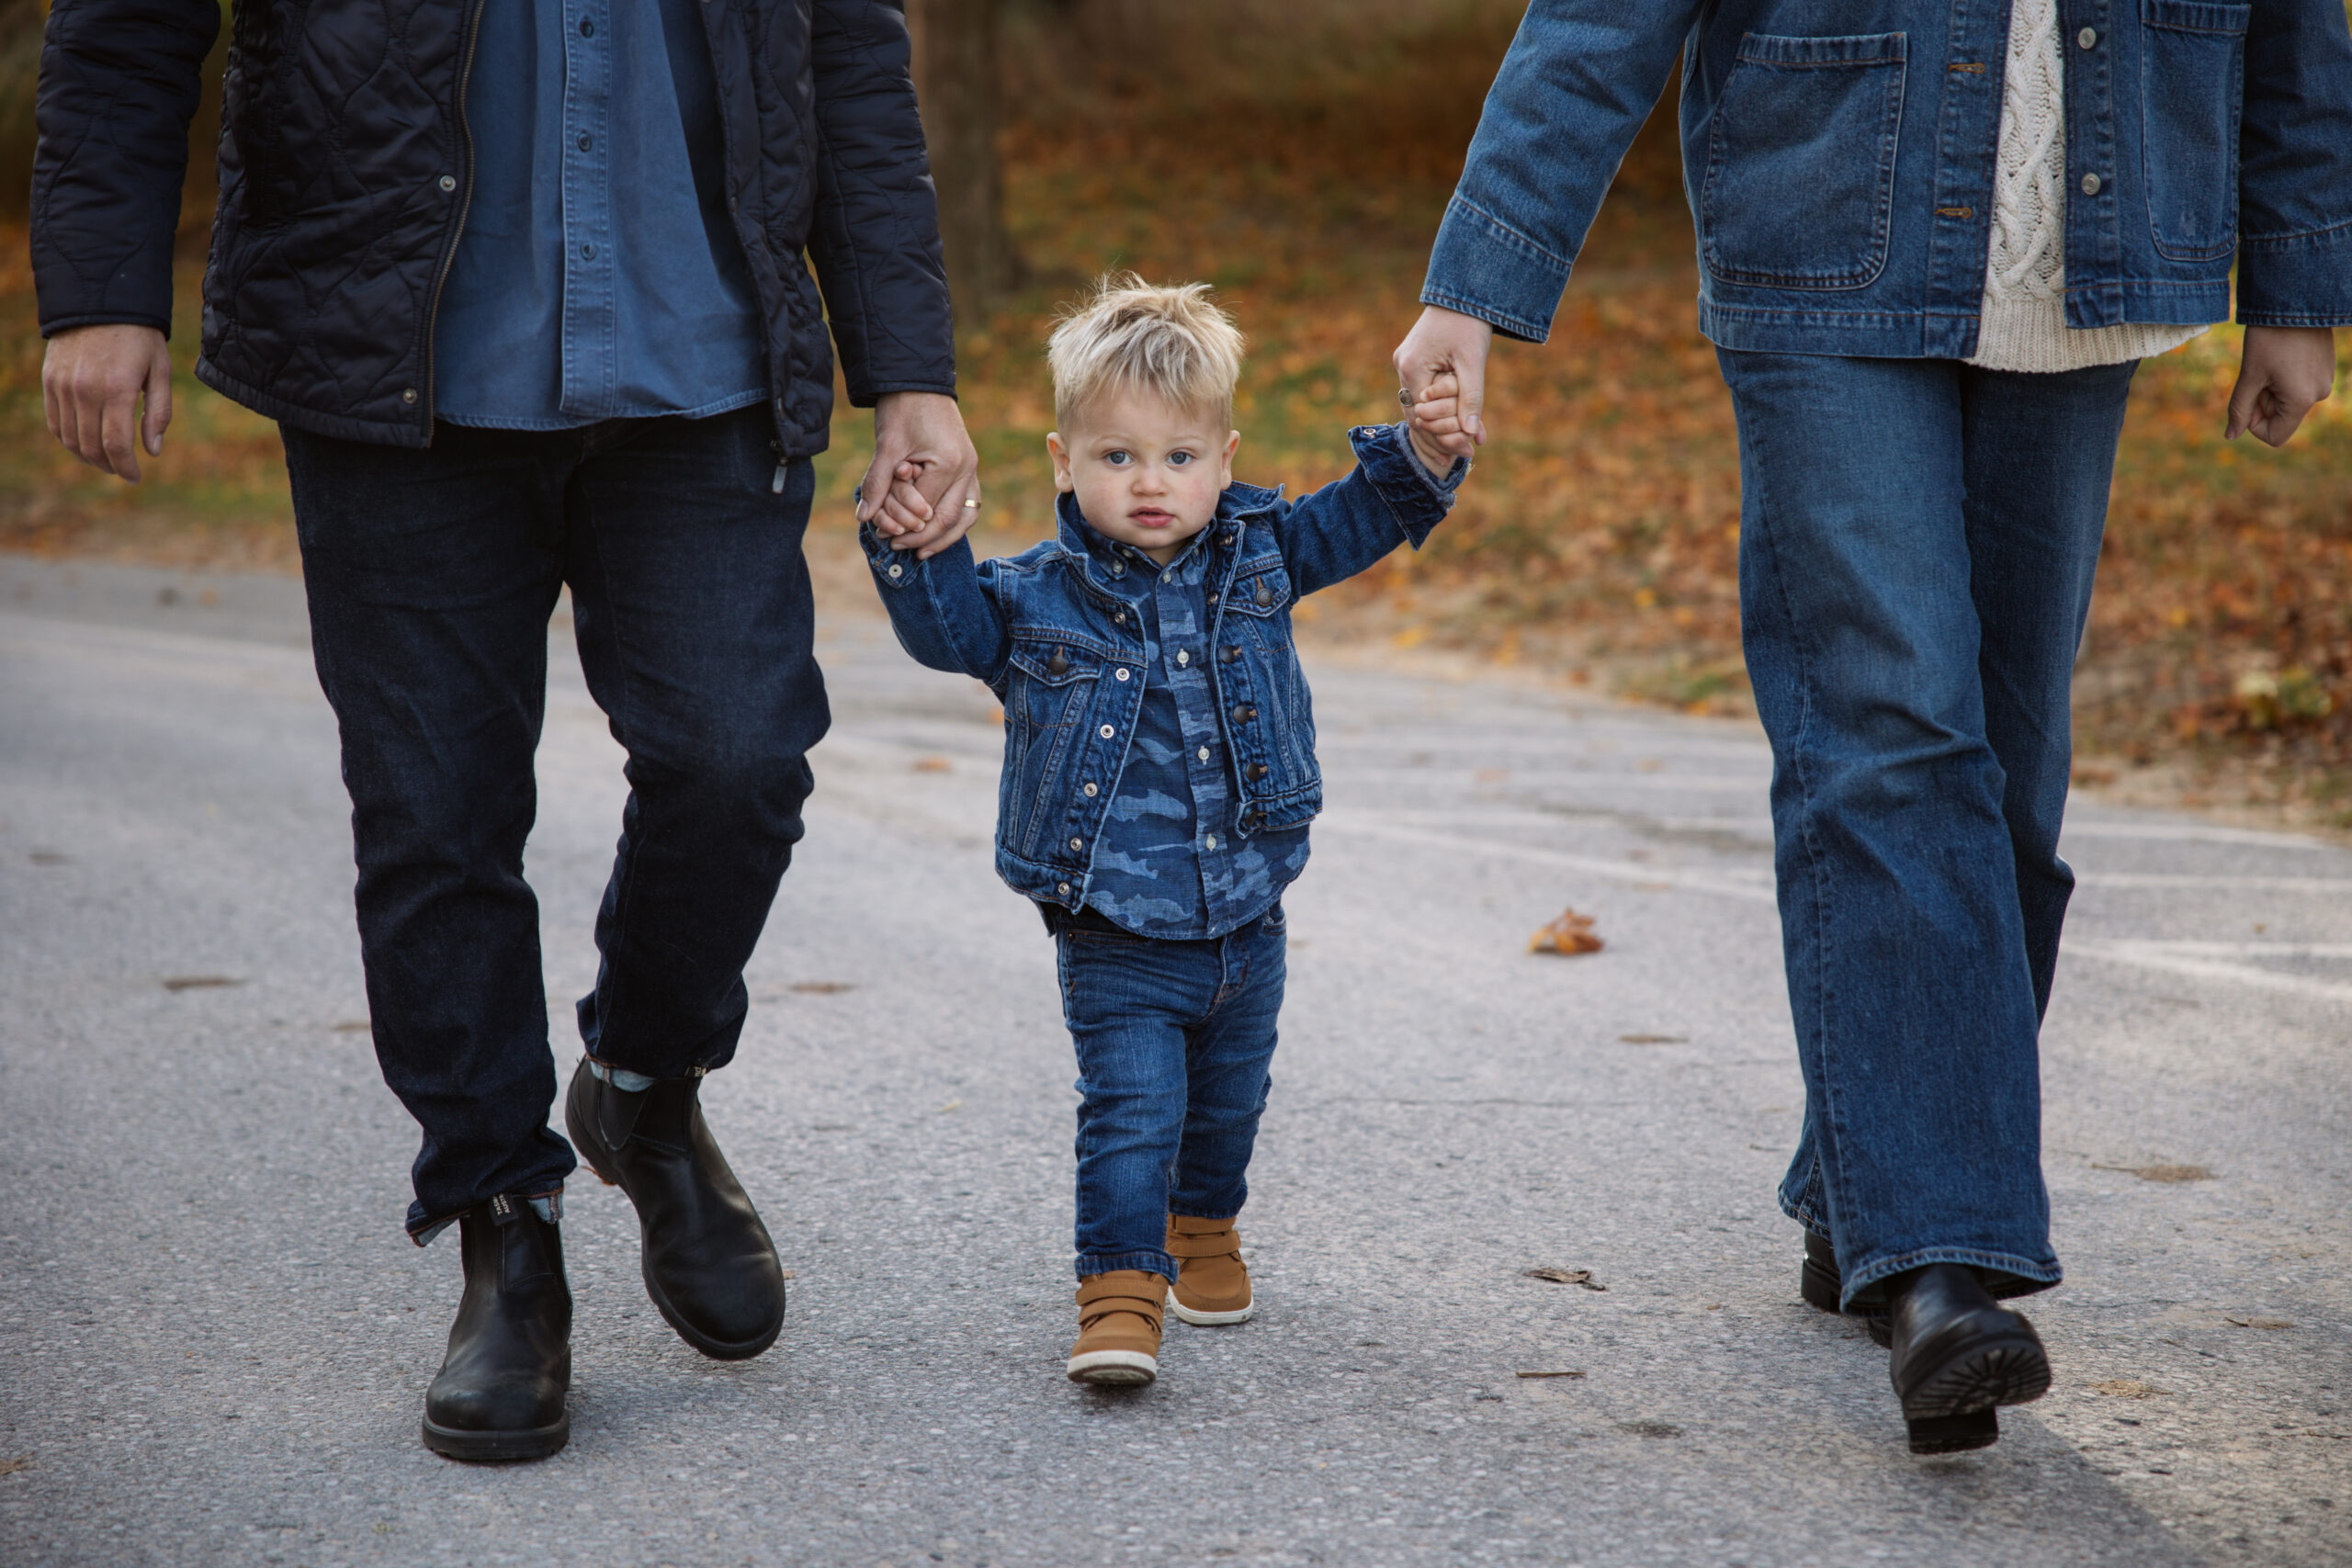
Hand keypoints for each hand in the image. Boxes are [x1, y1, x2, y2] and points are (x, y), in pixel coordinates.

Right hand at [43, 324, 173, 482]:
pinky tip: (84, 444)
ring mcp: (63, 386)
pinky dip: (68, 440)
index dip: (126, 468)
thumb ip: (159, 412)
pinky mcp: (50, 380)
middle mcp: (85, 390)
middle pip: (92, 446)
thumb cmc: (140, 338)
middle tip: (123, 471)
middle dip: (109, 466)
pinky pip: (54, 422)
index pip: (116, 444)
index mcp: (118, 389)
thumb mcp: (161, 371)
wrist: (100, 300)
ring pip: (70, 439)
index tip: (135, 477)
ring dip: (88, 457)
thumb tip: (153, 451)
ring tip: (106, 461)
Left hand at [859, 391, 982, 557]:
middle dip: (923, 539)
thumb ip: (877, 482)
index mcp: (949, 463)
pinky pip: (968, 505)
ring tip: (922, 553)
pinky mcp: (968, 467)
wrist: (919, 382)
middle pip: (949, 519)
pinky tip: (936, 533)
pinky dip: (954, 523)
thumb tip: (864, 518)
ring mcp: (972, 469)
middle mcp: (967, 469)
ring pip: (965, 517)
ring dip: (945, 538)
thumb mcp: (886, 445)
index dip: (904, 527)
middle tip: (898, 548)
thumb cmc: (903, 408)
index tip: (883, 537)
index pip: (926, 509)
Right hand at [1393, 305, 1491, 461]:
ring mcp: (1405, 361)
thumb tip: (1471, 434)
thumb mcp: (1473, 362)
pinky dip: (1440, 405)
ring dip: (1442, 422)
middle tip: (1467, 453)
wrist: (1463, 291)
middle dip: (1442, 435)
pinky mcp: (1414, 358)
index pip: (1422, 416)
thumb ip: (1471, 398)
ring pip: (1420, 404)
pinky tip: (1457, 419)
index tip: (1464, 453)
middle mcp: (1403, 366)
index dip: (1442, 437)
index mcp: (1412, 367)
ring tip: (1465, 442)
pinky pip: (1423, 389)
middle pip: (1418, 414)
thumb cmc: (1468, 323)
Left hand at [2226, 326, 2336, 446]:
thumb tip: (2230, 436)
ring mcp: (2325, 381)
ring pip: (2288, 402)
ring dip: (2272, 390)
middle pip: (2281, 418)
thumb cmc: (2269, 338)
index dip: (2253, 425)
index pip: (2275, 436)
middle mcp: (2320, 395)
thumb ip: (2239, 408)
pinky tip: (2281, 357)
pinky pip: (2299, 387)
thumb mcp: (2249, 376)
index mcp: (2302, 400)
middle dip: (2262, 403)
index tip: (2246, 399)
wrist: (2296, 300)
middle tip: (2256, 374)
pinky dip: (2283, 380)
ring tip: (2270, 363)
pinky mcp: (2325, 369)